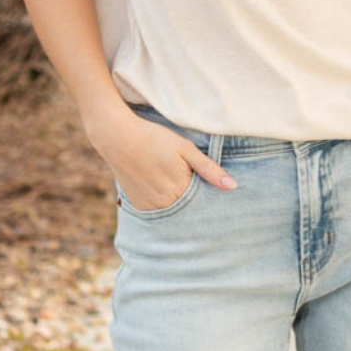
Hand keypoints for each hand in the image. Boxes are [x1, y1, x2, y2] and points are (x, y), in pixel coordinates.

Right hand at [101, 117, 236, 211]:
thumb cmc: (154, 138)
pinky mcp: (138, 206)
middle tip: (194, 189)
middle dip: (195, 204)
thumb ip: (209, 169)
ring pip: (173, 212)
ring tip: (174, 186)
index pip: (203, 204)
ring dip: (179, 205)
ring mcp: (150, 207)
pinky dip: (163, 205)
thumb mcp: (186, 149)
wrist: (118, 137)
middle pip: (189, 211)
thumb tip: (232, 187)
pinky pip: (157, 211)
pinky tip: (162, 191)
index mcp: (181, 190)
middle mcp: (165, 204)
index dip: (209, 198)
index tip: (214, 194)